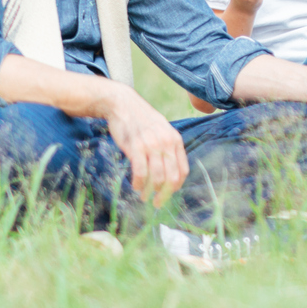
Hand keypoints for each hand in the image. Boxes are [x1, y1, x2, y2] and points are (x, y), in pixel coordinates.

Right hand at [99, 84, 188, 205]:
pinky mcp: (135, 147)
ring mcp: (151, 145)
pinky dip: (139, 184)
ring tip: (144, 197)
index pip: (182, 170)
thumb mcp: (162, 130)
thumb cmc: (142, 120)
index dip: (176, 187)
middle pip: (171, 177)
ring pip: (156, 178)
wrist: (123, 104)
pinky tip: (136, 187)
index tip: (169, 194)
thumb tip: (170, 172)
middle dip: (165, 194)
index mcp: (175, 140)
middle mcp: (166, 143)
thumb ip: (168, 148)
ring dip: (150, 192)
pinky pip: (140, 172)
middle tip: (157, 203)